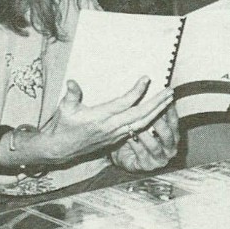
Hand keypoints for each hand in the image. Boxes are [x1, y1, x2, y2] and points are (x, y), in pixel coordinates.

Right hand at [30, 77, 173, 165]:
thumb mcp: (64, 109)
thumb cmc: (62, 127)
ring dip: (158, 111)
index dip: (137, 92)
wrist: (60, 149)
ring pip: (143, 123)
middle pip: (140, 115)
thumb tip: (72, 81)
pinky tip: (159, 112)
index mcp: (100, 118)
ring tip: (169, 99)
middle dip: (157, 103)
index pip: (124, 104)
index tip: (146, 78)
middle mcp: (111, 128)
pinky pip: (139, 129)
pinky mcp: (118, 139)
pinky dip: (151, 119)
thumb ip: (71, 95)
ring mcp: (116, 135)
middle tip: (170, 91)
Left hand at [110, 104, 180, 172]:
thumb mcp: (149, 124)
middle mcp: (171, 148)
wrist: (128, 157)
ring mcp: (161, 158)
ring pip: (154, 145)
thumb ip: (154, 112)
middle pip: (167, 133)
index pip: (174, 121)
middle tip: (148, 111)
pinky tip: (127, 137)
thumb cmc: (139, 137)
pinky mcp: (148, 166)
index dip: (169, 109)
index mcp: (174, 136)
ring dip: (144, 134)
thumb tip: (155, 91)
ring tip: (134, 125)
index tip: (162, 98)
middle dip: (158, 121)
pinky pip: (141, 153)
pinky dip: (134, 144)